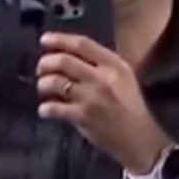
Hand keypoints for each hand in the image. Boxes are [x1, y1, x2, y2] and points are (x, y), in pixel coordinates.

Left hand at [36, 33, 173, 173]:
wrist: (138, 138)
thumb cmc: (130, 107)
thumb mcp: (123, 77)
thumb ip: (100, 64)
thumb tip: (68, 56)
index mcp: (113, 65)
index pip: (82, 44)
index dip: (59, 39)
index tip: (45, 40)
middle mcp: (102, 78)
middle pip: (64, 61)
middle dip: (46, 63)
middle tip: (40, 69)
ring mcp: (91, 98)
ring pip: (55, 82)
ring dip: (43, 84)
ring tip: (43, 88)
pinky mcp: (83, 117)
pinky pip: (54, 107)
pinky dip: (45, 108)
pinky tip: (45, 110)